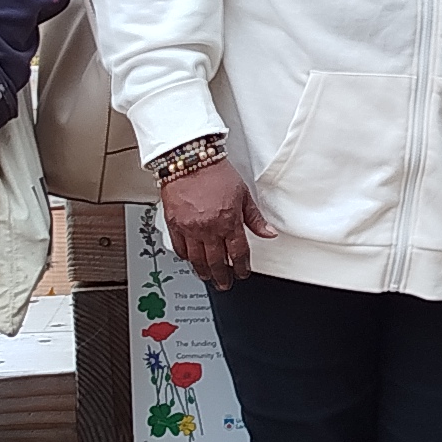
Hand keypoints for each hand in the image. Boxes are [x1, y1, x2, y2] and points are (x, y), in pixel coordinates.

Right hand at [158, 153, 272, 286]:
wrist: (189, 158)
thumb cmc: (215, 172)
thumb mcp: (243, 193)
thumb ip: (254, 217)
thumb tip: (268, 232)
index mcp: (229, 220)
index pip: (238, 253)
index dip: (241, 267)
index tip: (242, 273)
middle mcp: (209, 228)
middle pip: (217, 262)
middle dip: (223, 277)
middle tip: (225, 283)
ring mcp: (190, 228)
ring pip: (198, 260)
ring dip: (205, 272)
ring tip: (208, 278)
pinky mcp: (174, 224)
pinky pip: (180, 249)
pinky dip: (187, 258)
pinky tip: (191, 260)